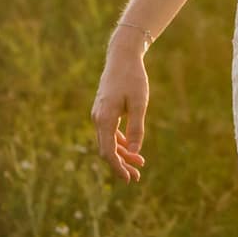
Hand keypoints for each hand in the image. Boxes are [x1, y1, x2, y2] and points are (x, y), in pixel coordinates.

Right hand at [91, 44, 150, 182]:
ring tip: (139, 164)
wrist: (122, 57)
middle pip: (107, 150)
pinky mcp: (103, 110)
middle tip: (136, 177)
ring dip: (122, 154)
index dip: (118, 168)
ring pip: (108, 142)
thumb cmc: (133, 78)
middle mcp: (98, 118)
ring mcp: (99, 114)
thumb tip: (135, 152)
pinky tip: (131, 148)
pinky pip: (110, 132)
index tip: (129, 179)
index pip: (108, 151)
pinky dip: (120, 142)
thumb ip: (136, 128)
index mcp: (105, 119)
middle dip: (121, 164)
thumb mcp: (139, 104)